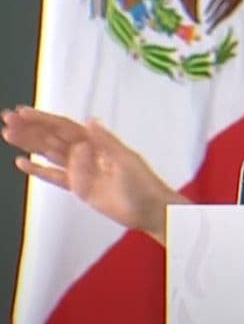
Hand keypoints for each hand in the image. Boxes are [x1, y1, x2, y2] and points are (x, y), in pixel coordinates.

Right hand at [1, 105, 186, 243]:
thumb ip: (106, 142)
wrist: (150, 210)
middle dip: (31, 128)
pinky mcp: (79, 188)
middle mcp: (87, 154)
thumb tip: (89, 120)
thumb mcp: (125, 159)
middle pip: (54, 138)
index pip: (65, 127)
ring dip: (30, 144)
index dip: (43, 119)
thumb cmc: (143, 183)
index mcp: (98, 143)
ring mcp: (82, 171)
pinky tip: (22, 162)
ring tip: (9, 134)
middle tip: (7, 120)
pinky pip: (55, 177)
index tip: (22, 112)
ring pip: (50, 154)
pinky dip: (39, 170)